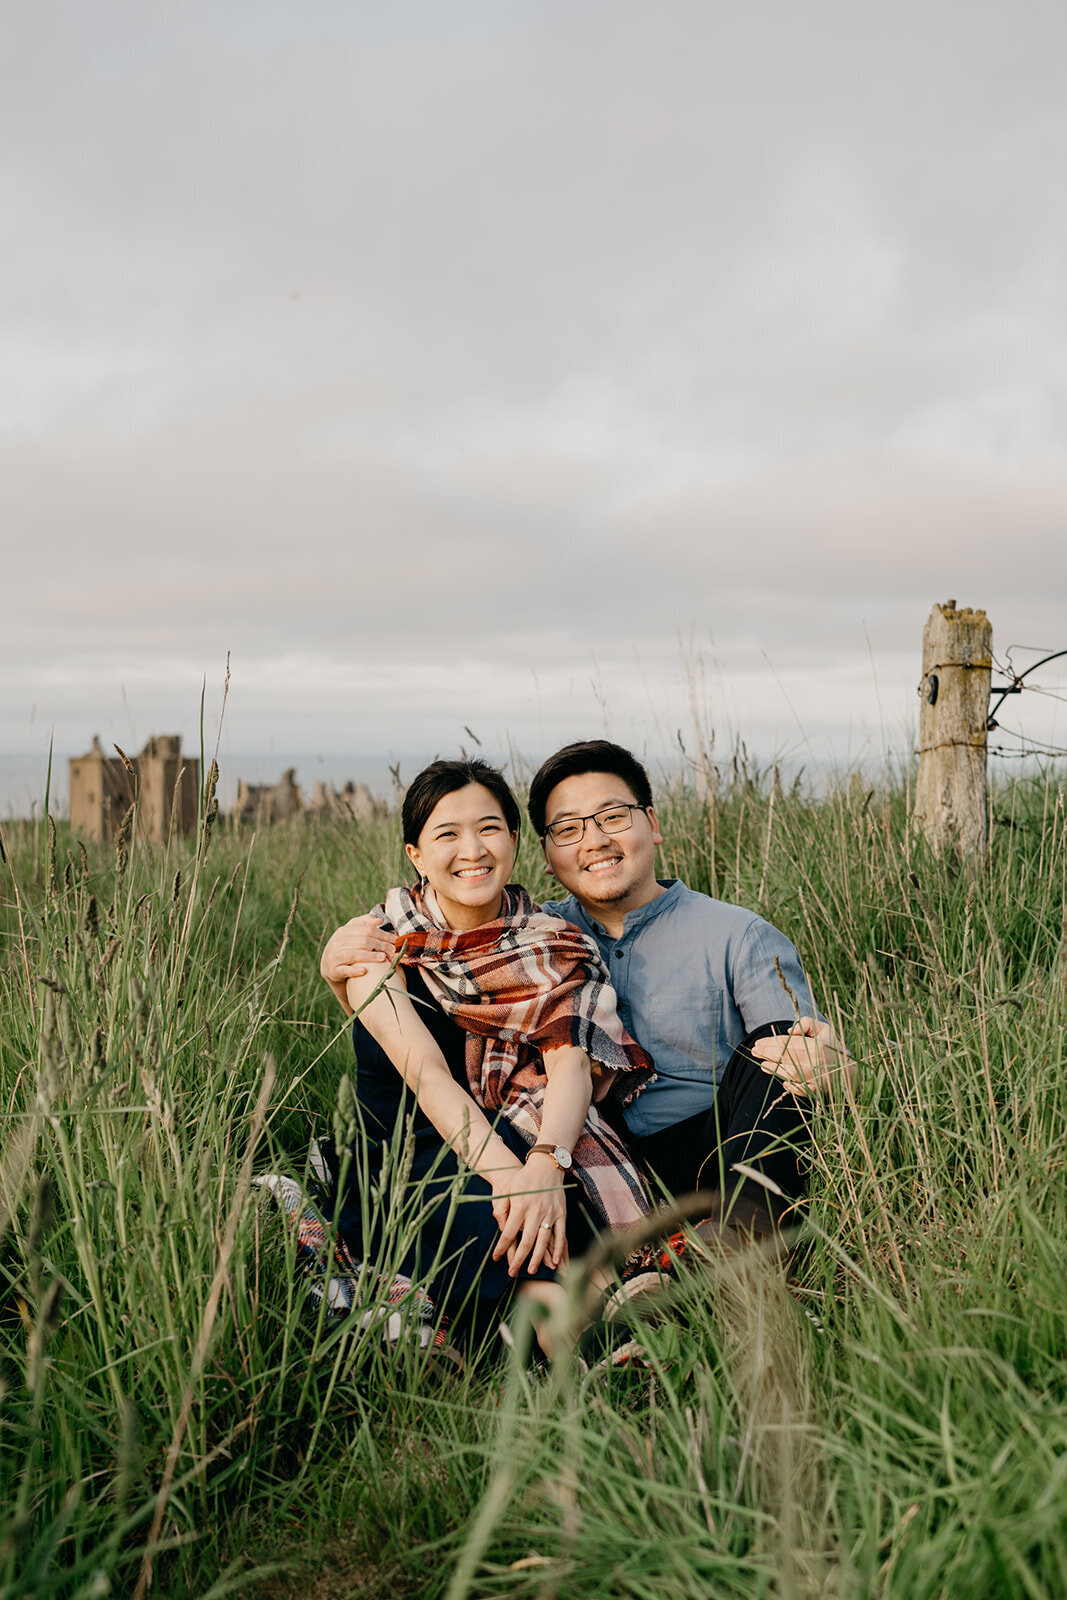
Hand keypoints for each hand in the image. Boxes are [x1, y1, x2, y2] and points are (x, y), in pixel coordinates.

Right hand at [320, 915, 396, 984]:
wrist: (329, 967)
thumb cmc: (346, 948)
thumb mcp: (352, 934)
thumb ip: (365, 924)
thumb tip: (380, 920)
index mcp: (343, 931)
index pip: (367, 930)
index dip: (382, 934)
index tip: (394, 940)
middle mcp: (337, 942)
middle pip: (363, 941)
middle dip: (380, 945)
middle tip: (392, 951)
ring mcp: (334, 957)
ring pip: (354, 955)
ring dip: (370, 956)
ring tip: (383, 958)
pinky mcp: (333, 971)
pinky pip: (344, 970)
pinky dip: (354, 971)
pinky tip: (364, 971)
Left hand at [489, 1156, 567, 1276]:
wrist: (546, 1166)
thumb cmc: (523, 1179)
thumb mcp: (507, 1189)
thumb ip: (501, 1208)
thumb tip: (500, 1227)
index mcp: (520, 1205)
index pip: (508, 1232)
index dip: (502, 1247)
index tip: (496, 1258)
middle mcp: (535, 1211)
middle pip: (526, 1241)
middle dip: (518, 1259)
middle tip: (512, 1273)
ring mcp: (550, 1213)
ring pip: (543, 1241)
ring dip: (537, 1258)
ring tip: (530, 1271)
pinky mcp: (561, 1213)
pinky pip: (561, 1234)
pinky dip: (558, 1249)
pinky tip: (553, 1261)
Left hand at [750, 1017, 855, 1095]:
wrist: (854, 1071)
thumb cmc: (836, 1048)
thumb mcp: (825, 1029)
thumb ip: (807, 1024)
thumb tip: (789, 1031)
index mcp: (816, 1046)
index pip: (787, 1043)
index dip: (770, 1042)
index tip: (757, 1042)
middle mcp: (815, 1062)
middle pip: (785, 1057)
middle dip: (767, 1054)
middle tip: (754, 1051)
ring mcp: (817, 1078)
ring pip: (790, 1074)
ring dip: (774, 1069)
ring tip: (762, 1065)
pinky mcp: (820, 1091)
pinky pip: (803, 1090)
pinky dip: (793, 1088)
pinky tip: (784, 1084)